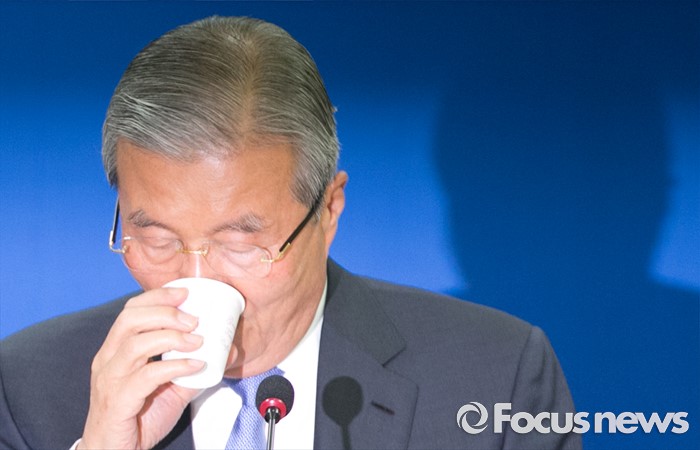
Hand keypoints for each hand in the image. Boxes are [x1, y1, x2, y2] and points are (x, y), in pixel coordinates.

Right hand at [78, 288, 206, 448]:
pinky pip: (145, 376)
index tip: (184, 292)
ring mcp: (110, 380)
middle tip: (194, 319)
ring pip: (135, 345)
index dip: (157, 297)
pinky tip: (193, 366)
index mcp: (116, 349)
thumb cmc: (136, 416)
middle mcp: (108, 360)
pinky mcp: (118, 401)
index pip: (131, 311)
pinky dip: (173, 366)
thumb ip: (192, 368)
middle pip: (130, 320)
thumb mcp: (170, 387)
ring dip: (171, 337)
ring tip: (197, 341)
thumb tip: (225, 351)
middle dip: (165, 313)